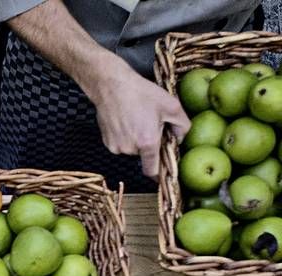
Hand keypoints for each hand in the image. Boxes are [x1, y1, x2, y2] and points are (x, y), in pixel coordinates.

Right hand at [88, 58, 190, 180]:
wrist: (112, 86)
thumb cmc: (141, 93)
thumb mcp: (171, 105)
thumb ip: (183, 125)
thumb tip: (182, 138)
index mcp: (147, 142)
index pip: (152, 170)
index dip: (158, 174)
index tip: (162, 173)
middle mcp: (130, 148)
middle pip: (144, 155)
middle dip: (149, 144)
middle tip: (150, 125)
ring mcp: (116, 146)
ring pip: (132, 149)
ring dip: (136, 140)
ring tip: (136, 120)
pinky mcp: (107, 142)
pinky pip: (120, 145)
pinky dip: (125, 137)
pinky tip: (126, 121)